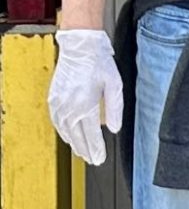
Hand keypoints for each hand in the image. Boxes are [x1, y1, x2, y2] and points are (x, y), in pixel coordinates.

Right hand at [48, 28, 124, 165]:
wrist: (79, 48)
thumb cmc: (98, 63)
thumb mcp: (114, 84)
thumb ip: (115, 108)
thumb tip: (114, 128)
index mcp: (85, 105)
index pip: (91, 135)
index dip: (96, 149)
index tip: (100, 158)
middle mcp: (69, 107)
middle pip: (77, 137)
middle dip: (85, 150)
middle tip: (93, 160)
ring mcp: (58, 104)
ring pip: (65, 131)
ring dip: (74, 143)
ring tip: (82, 152)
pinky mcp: (53, 99)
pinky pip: (57, 121)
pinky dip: (63, 132)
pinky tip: (69, 136)